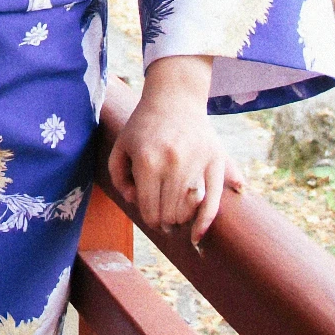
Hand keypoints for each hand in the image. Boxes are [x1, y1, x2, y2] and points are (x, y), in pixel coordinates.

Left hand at [107, 55, 243, 244]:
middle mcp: (172, 164)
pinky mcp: (215, 161)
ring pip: (188, 212)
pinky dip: (204, 223)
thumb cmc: (144, 125)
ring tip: (176, 212)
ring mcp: (196, 163)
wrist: (174, 97)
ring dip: (180, 219)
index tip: (150, 216)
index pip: (149, 210)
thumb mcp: (121, 147)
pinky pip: (213, 201)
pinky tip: (197, 236)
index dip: (149, 218)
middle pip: (169, 215)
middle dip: (164, 221)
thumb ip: (119, 178)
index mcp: (147, 161)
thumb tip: (135, 202)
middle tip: (163, 217)